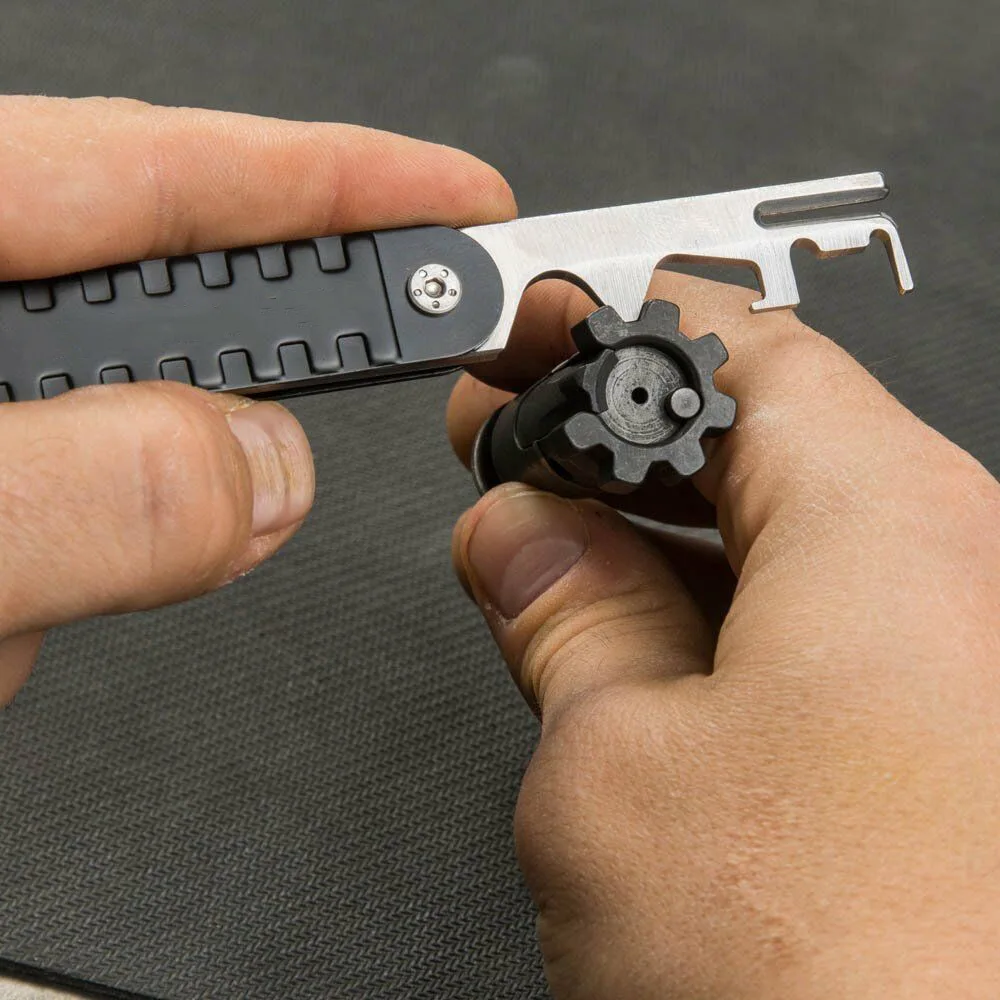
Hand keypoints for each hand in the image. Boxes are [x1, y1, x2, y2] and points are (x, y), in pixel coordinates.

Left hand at [0, 95, 514, 704]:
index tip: (464, 208)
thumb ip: (102, 495)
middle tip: (250, 494)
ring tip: (12, 606)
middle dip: (201, 434)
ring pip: (90, 453)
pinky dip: (33, 582)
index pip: (173, 167)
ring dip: (80, 547)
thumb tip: (266, 469)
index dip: (342, 181)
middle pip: (143, 330)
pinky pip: (36, 515)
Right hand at [448, 273, 999, 998]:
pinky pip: (824, 618)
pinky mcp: (955, 739)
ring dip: (658, 524)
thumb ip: (563, 618)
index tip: (525, 332)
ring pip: (786, 529)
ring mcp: (966, 654)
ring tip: (549, 538)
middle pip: (759, 432)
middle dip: (616, 429)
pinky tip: (640, 633)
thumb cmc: (840, 985)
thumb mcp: (616, 765)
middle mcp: (958, 564)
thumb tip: (518, 537)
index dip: (606, 326)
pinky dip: (719, 606)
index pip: (728, 343)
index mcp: (886, 518)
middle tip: (509, 440)